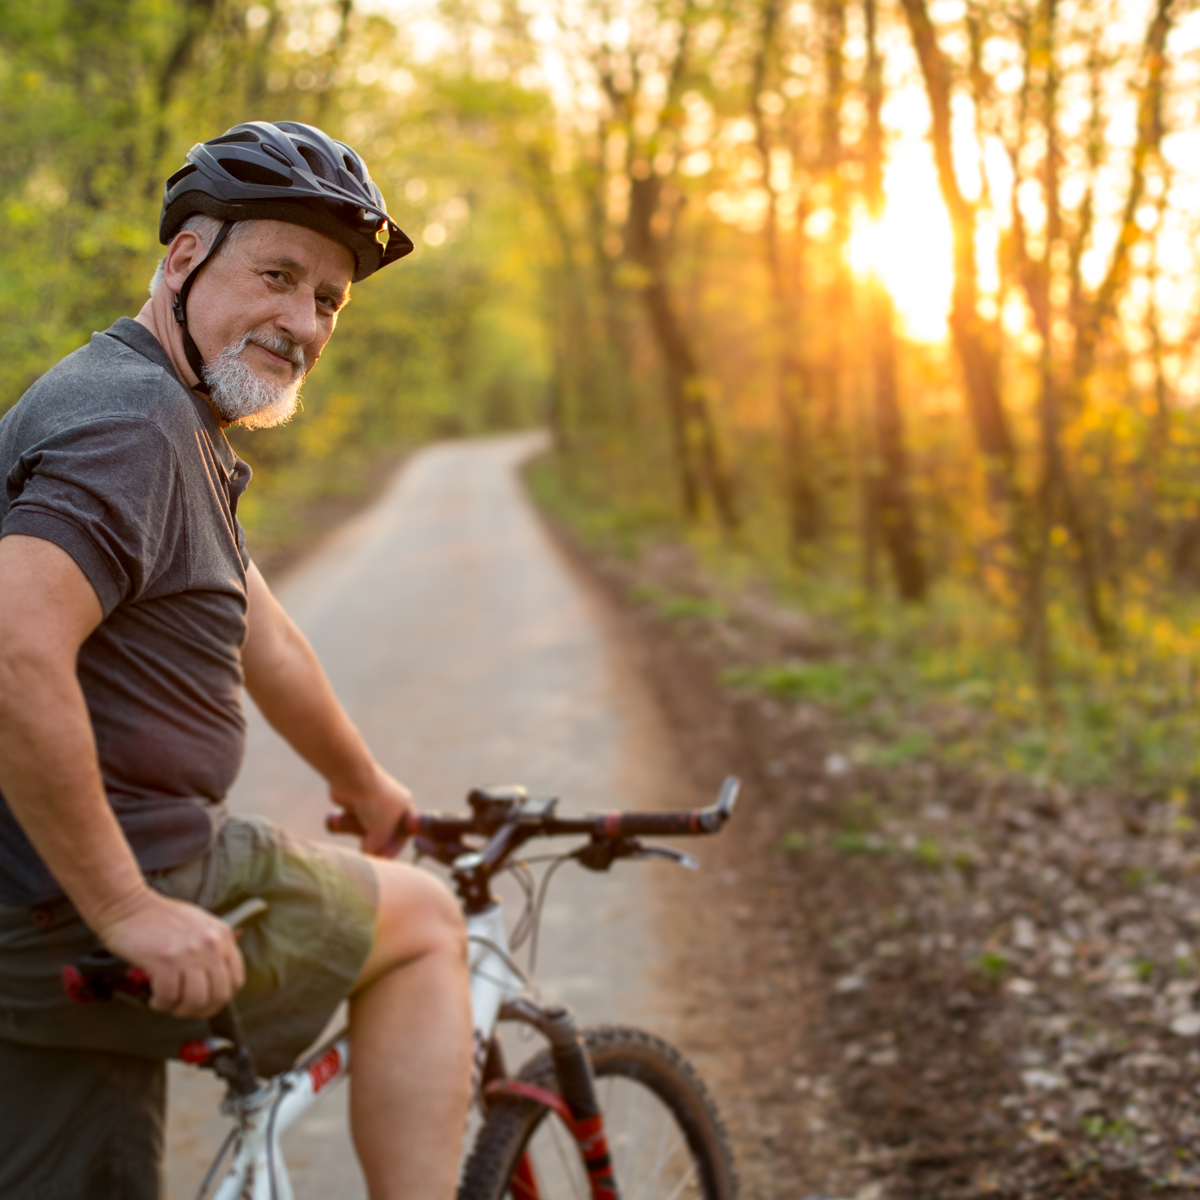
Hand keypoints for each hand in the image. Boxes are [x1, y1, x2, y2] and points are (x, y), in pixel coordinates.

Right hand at [94, 888, 244, 1018]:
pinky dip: (161, 1004)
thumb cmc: (161, 918)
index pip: (236, 980)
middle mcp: (211, 944)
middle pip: (219, 995)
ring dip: (180, 1009)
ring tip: (168, 1002)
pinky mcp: (165, 961)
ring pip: (196, 1001)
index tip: (207, 1003)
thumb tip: (215, 982)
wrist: (130, 906)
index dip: (221, 998)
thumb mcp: (199, 925)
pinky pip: (169, 997)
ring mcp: (189, 953)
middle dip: (201, 1010)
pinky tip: (155, 997)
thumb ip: (212, 948)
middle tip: (184, 1009)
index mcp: (222, 935)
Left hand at [329, 766, 413, 857]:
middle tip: (367, 850)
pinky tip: (346, 820)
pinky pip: (355, 821)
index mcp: (406, 808)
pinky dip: (350, 825)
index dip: (391, 851)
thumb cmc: (373, 804)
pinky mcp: (356, 802)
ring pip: (368, 829)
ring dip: (361, 833)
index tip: (380, 861)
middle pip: (385, 834)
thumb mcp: (380, 833)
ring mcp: (373, 803)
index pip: (402, 837)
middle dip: (375, 843)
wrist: (352, 778)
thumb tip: (368, 856)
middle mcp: (392, 805)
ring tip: (356, 827)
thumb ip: (377, 849)